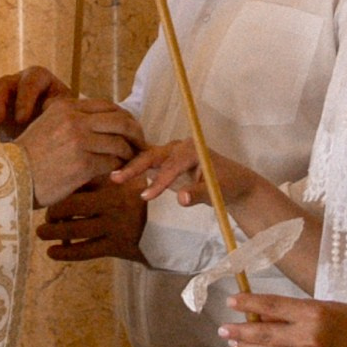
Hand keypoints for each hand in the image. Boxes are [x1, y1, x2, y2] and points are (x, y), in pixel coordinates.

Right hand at [0, 65, 64, 137]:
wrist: (56, 141)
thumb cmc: (65, 128)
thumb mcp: (68, 121)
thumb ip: (65, 116)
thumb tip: (60, 115)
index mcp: (43, 82)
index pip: (33, 79)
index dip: (26, 96)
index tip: (23, 119)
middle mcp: (22, 83)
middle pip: (6, 82)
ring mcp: (6, 93)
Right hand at [19, 93, 142, 209]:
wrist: (11, 180)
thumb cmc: (28, 158)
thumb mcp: (45, 126)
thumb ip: (70, 120)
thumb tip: (99, 122)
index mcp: (65, 107)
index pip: (106, 106)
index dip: (124, 117)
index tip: (131, 129)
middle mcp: (73, 120)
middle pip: (120, 121)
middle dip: (136, 133)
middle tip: (141, 145)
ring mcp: (79, 141)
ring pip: (119, 143)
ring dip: (130, 153)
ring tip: (133, 162)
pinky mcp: (83, 164)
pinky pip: (113, 162)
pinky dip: (121, 169)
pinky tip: (121, 174)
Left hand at [38, 174, 147, 262]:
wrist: (181, 225)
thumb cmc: (157, 197)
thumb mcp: (138, 175)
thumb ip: (114, 170)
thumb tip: (83, 164)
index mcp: (116, 181)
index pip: (79, 180)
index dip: (61, 186)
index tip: (50, 188)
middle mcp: (112, 202)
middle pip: (69, 205)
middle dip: (52, 211)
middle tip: (44, 215)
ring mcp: (113, 225)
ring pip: (73, 229)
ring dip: (52, 232)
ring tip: (40, 233)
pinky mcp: (117, 246)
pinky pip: (84, 251)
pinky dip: (65, 252)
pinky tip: (52, 253)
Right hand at [115, 139, 280, 222]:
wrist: (233, 183)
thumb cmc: (227, 185)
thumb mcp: (216, 191)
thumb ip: (198, 194)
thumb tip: (181, 199)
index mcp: (192, 149)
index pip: (171, 165)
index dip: (158, 182)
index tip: (146, 197)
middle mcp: (179, 147)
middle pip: (153, 155)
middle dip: (135, 166)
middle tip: (116, 178)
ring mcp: (172, 153)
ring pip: (148, 158)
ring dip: (131, 166)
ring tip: (113, 177)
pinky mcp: (167, 162)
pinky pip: (149, 164)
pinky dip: (135, 169)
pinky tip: (120, 176)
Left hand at [216, 293, 346, 346]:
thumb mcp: (320, 307)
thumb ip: (290, 313)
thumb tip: (259, 315)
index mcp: (313, 313)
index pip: (273, 306)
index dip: (249, 303)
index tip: (232, 302)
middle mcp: (310, 337)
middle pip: (265, 334)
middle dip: (240, 331)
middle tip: (224, 329)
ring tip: (236, 343)